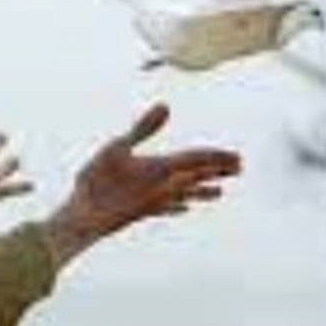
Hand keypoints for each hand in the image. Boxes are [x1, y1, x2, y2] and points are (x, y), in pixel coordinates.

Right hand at [44, 102, 241, 267]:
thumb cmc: (99, 181)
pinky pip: (168, 208)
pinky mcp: (144, 213)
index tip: (237, 157)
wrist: (86, 219)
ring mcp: (155, 202)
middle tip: (239, 169)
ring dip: (204, 192)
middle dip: (218, 172)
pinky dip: (179, 207)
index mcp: (161, 168)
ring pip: (187, 196)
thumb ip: (142, 128)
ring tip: (220, 193)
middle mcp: (164, 187)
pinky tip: (183, 209)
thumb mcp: (117, 147)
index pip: (197, 160)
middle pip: (198, 177)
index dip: (218, 157)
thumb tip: (165, 106)